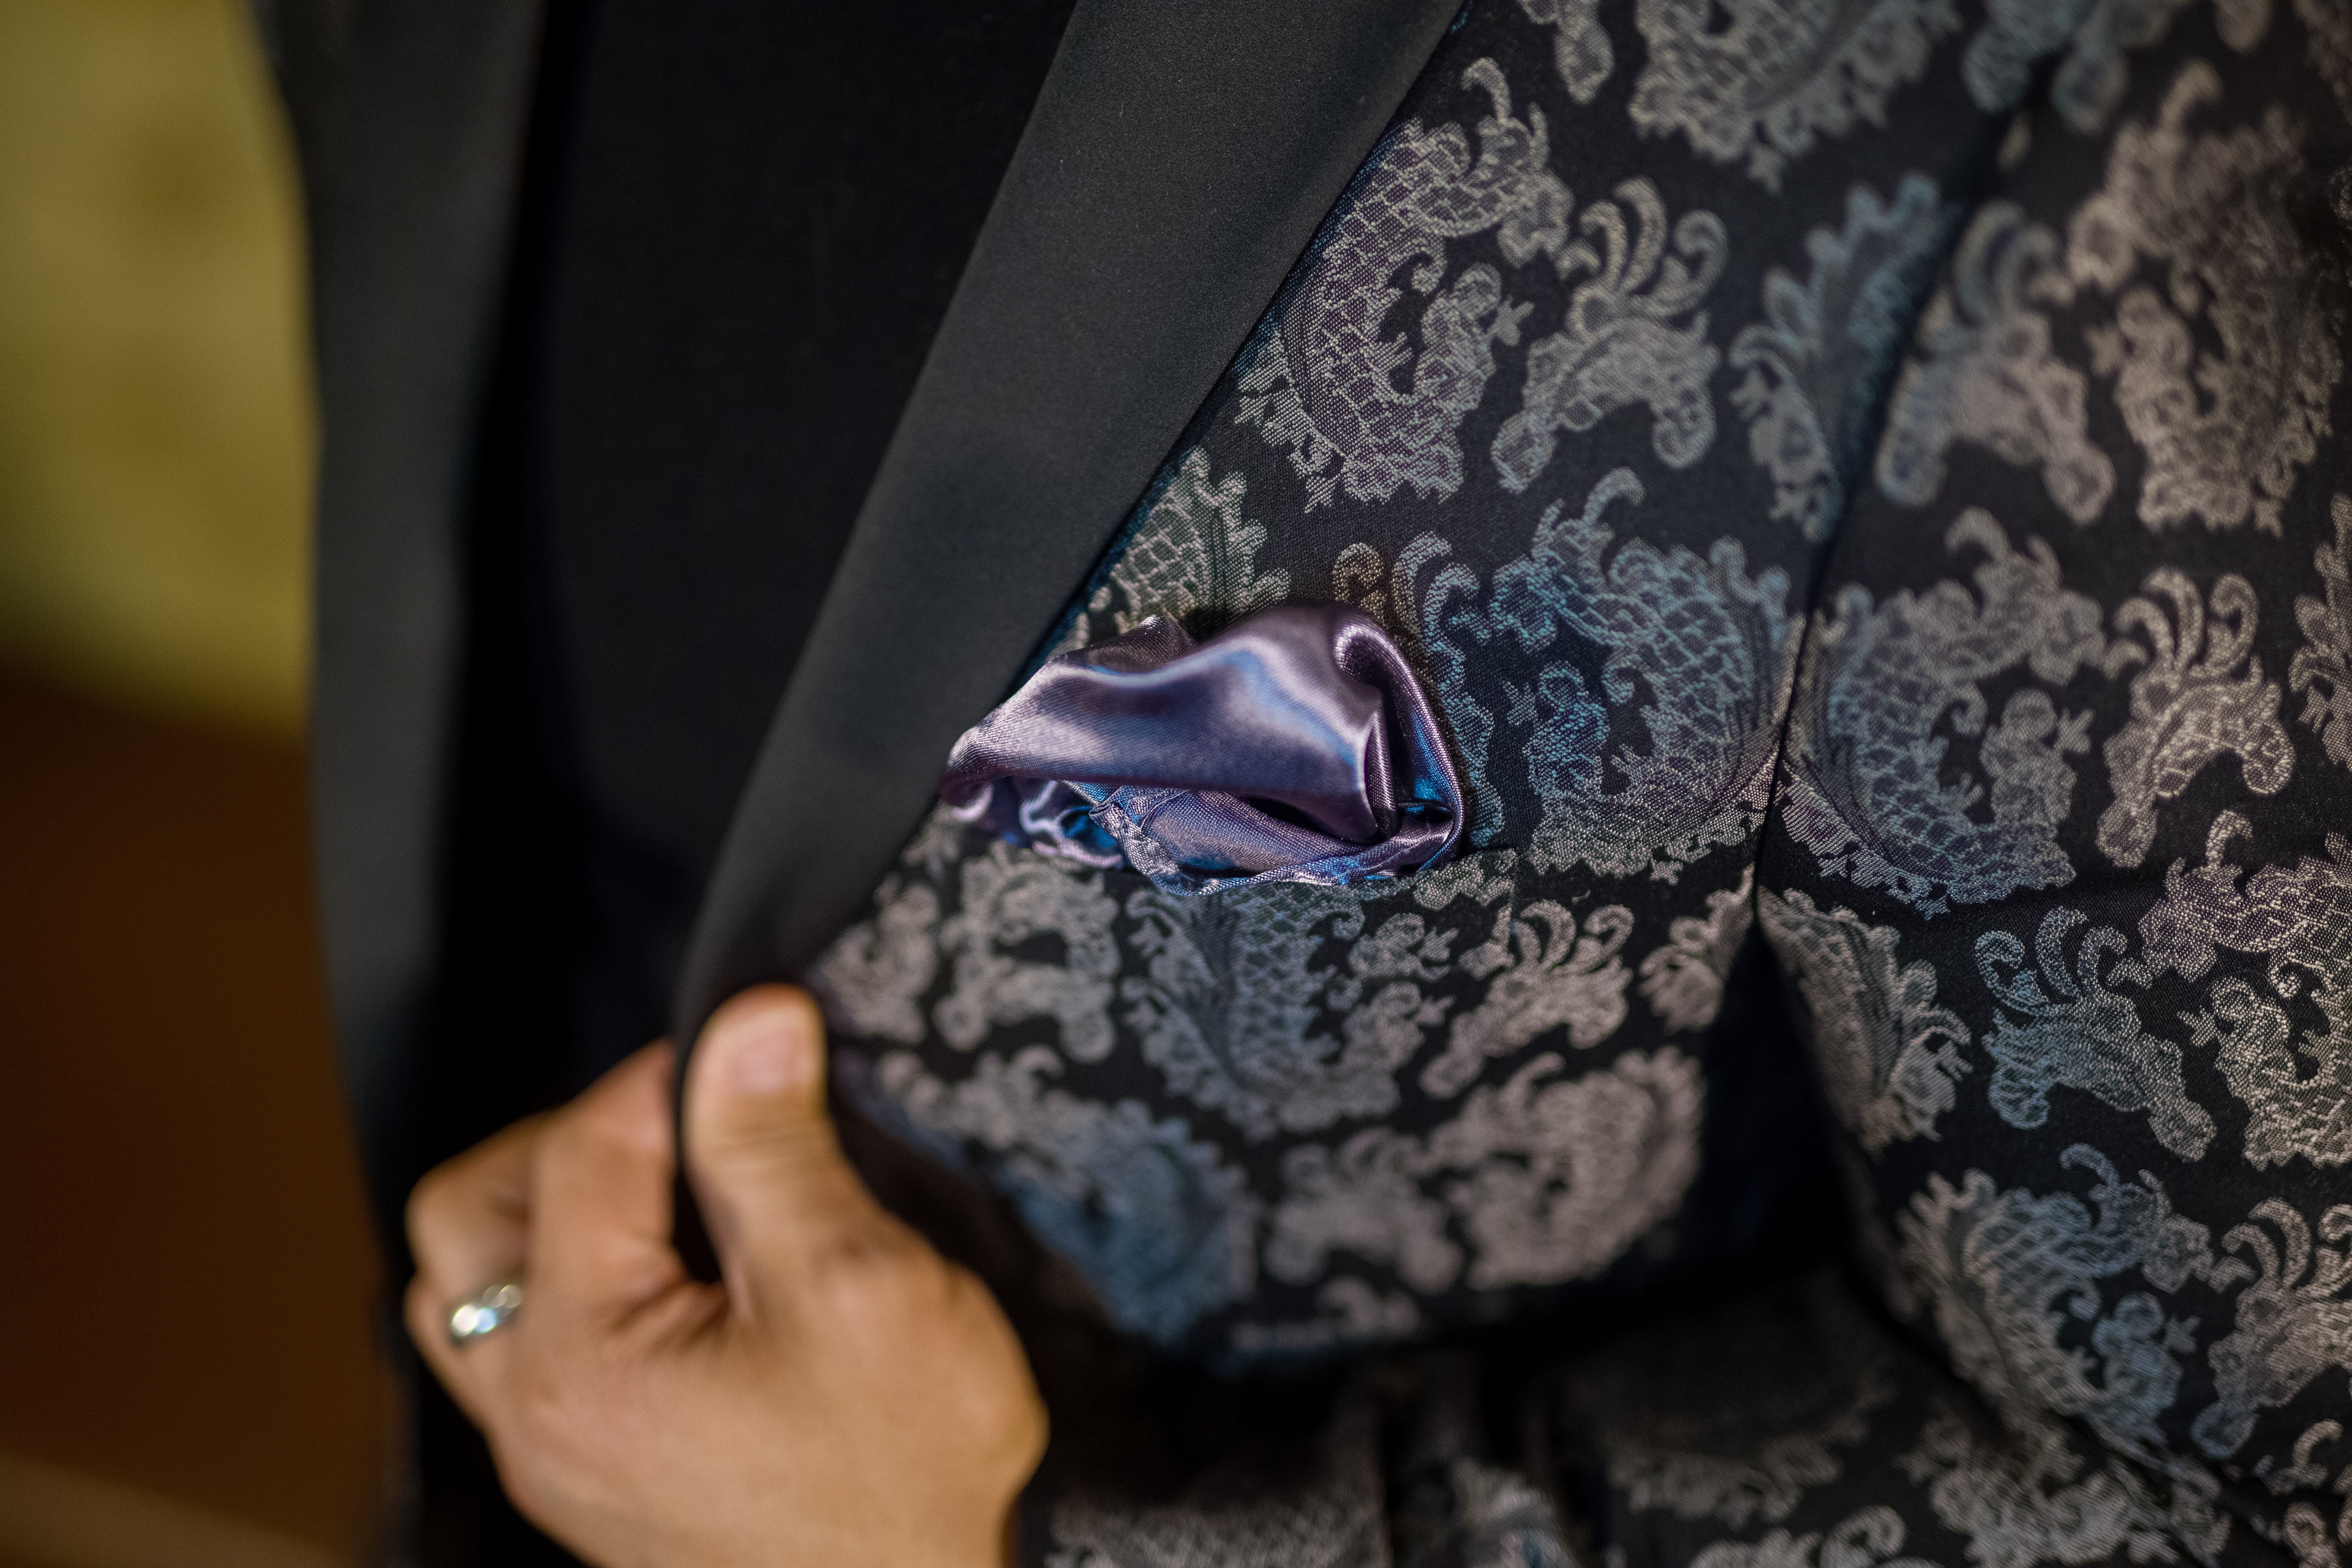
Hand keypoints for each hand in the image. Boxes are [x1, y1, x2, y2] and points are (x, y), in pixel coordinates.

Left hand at [404, 986, 1046, 1567]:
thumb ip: (776, 1149)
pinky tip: (679, 1276)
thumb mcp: (860, 1285)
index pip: (579, 1147)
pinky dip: (578, 1281)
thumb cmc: (904, 1477)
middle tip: (692, 1125)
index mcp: (583, 1360)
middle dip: (575, 1138)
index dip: (670, 1073)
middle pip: (471, 1213)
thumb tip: (748, 1023)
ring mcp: (553, 1455)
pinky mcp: (591, 1477)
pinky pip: (527, 1346)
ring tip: (675, 1198)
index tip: (755, 1049)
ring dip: (556, 1212)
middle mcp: (534, 1414)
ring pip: (478, 1281)